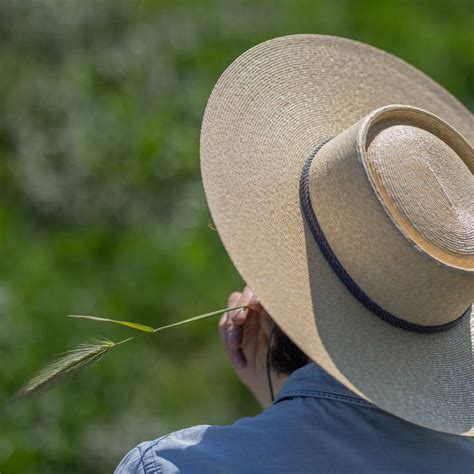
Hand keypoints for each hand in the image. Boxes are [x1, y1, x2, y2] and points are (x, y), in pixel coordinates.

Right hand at [219, 286, 287, 407]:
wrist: (283, 386)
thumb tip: (263, 305)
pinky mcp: (233, 338)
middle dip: (238, 308)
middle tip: (239, 320)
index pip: (260, 291)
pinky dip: (231, 349)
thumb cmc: (293, 361)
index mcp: (273, 308)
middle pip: (241, 298)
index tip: (255, 305)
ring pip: (229, 316)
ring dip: (231, 329)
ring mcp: (245, 324)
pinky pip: (224, 333)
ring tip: (235, 345)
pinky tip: (241, 363)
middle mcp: (258, 312)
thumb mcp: (287, 340)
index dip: (254, 295)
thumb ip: (274, 321)